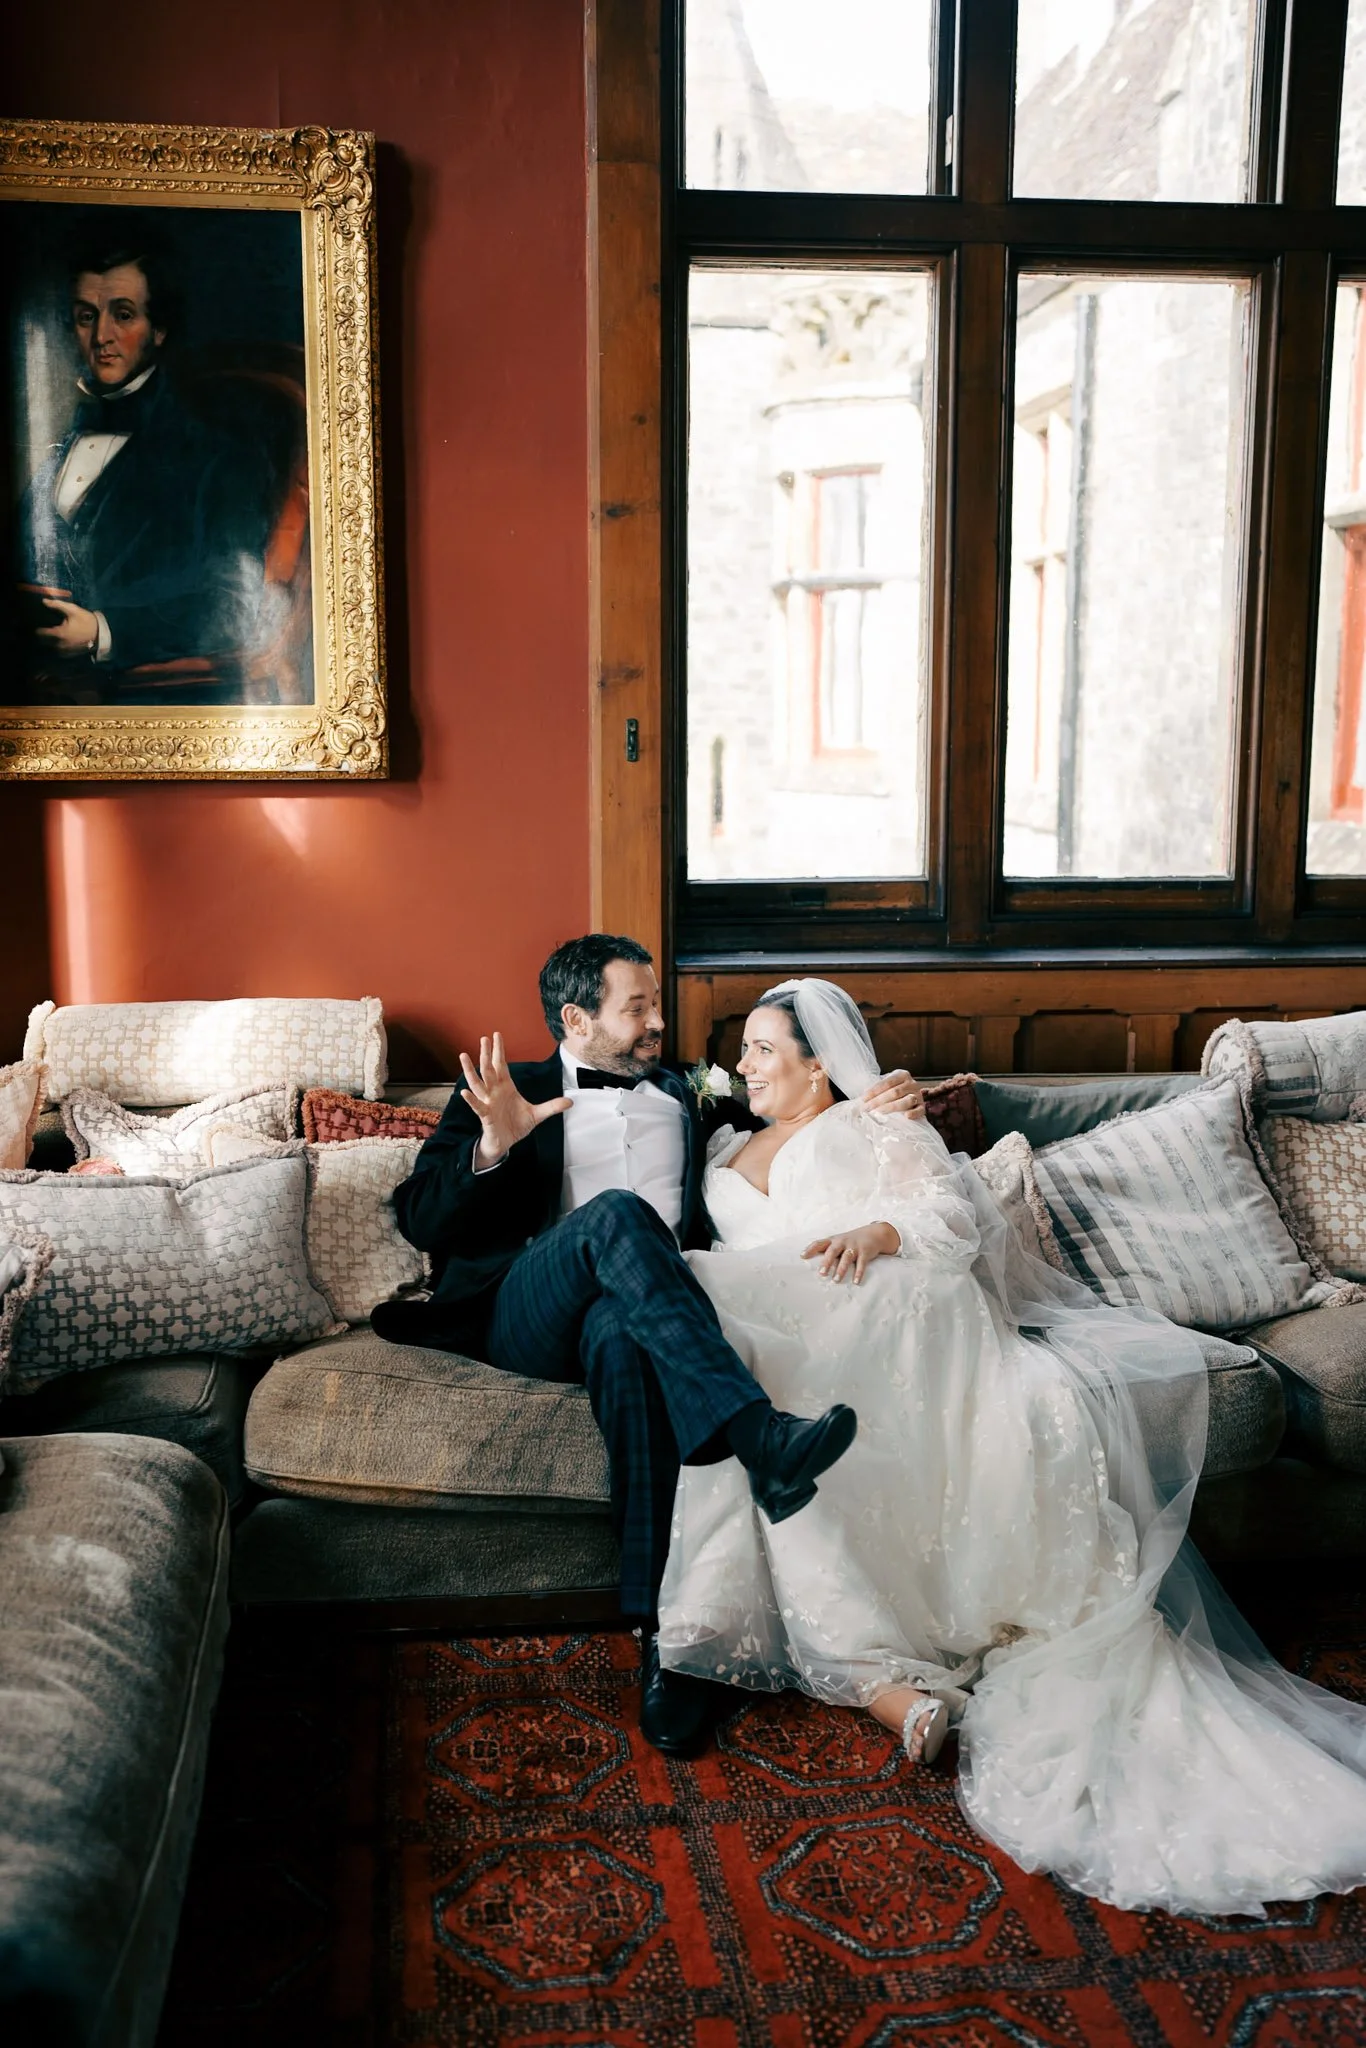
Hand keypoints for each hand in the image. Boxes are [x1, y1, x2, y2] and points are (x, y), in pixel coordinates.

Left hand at [33, 597, 99, 656]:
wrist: (101, 635)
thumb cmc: (86, 621)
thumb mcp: (72, 610)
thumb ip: (57, 605)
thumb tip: (43, 601)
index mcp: (58, 634)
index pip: (39, 633)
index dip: (37, 628)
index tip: (37, 623)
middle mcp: (59, 645)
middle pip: (43, 642)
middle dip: (42, 635)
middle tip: (43, 628)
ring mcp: (65, 651)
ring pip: (50, 647)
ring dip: (49, 642)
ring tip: (51, 634)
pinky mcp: (70, 654)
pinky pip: (58, 651)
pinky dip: (57, 646)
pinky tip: (60, 641)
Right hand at [459, 1032, 569, 1166]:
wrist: (506, 1143)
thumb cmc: (517, 1125)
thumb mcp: (538, 1114)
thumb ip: (552, 1106)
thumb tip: (571, 1101)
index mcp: (506, 1087)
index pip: (501, 1065)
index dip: (498, 1051)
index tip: (496, 1035)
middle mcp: (494, 1092)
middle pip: (488, 1069)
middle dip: (486, 1054)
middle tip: (483, 1038)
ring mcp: (488, 1102)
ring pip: (477, 1084)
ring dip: (470, 1070)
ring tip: (464, 1056)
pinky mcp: (485, 1116)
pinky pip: (477, 1106)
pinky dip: (471, 1099)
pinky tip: (464, 1092)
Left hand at [802, 1222, 899, 1283]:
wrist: (874, 1234)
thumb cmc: (851, 1241)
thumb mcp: (838, 1241)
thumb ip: (827, 1250)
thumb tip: (811, 1261)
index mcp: (833, 1240)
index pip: (819, 1243)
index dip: (810, 1249)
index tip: (802, 1256)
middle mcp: (842, 1242)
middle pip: (832, 1251)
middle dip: (827, 1262)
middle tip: (821, 1273)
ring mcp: (854, 1247)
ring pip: (846, 1258)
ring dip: (841, 1269)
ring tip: (836, 1280)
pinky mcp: (865, 1252)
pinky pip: (861, 1263)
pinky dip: (859, 1273)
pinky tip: (856, 1281)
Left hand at [862, 1067, 925, 1119]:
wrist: (909, 1098)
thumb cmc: (892, 1092)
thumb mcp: (886, 1086)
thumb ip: (877, 1089)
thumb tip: (862, 1100)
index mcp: (902, 1075)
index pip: (887, 1082)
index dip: (874, 1091)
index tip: (863, 1099)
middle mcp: (912, 1084)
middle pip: (895, 1092)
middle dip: (878, 1101)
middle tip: (866, 1109)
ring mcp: (918, 1095)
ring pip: (906, 1100)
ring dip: (891, 1107)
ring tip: (878, 1113)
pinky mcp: (923, 1107)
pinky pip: (920, 1110)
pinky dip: (914, 1113)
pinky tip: (906, 1116)